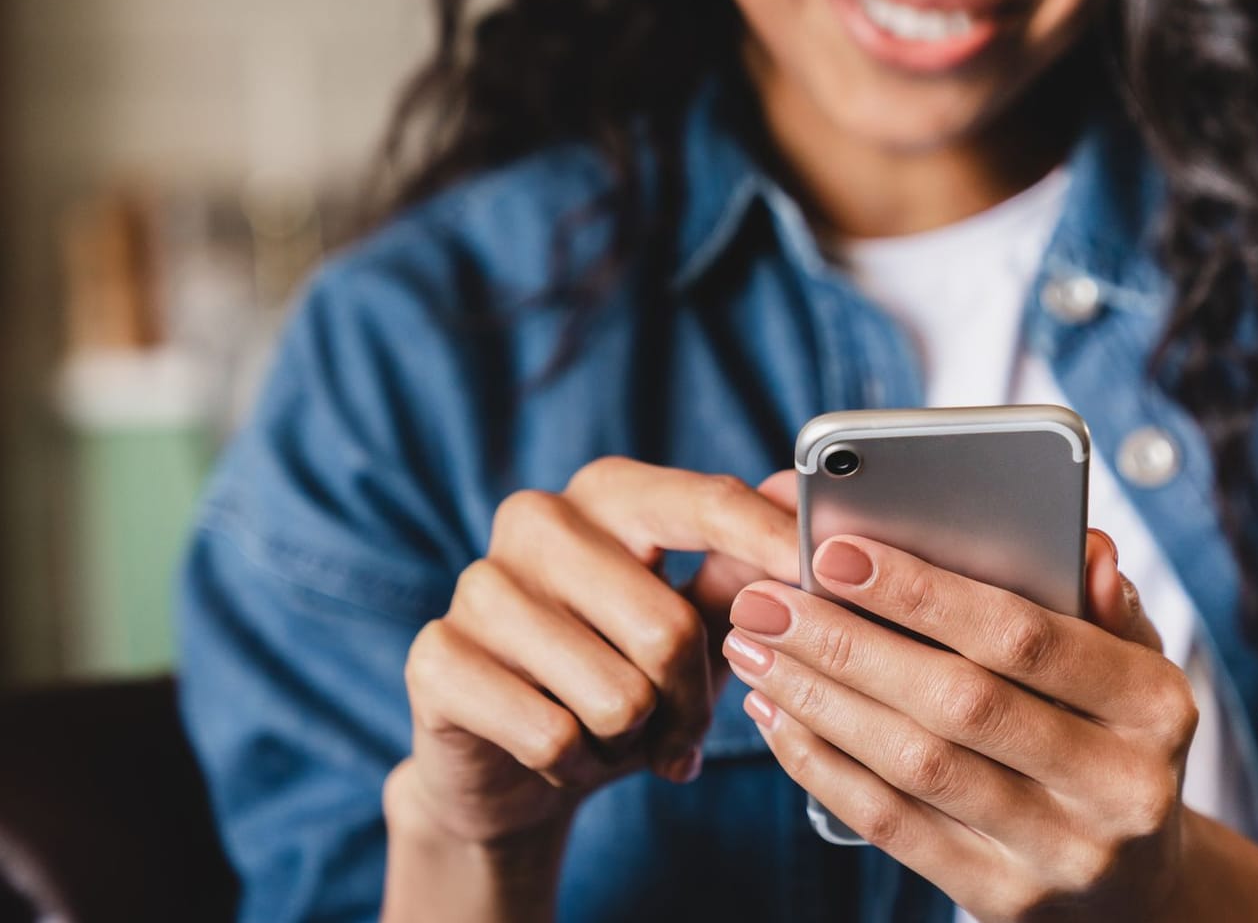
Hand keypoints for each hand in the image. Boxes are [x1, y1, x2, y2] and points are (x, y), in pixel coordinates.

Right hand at [388, 460, 797, 846]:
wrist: (508, 765)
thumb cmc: (618, 676)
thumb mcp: (693, 624)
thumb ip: (744, 568)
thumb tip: (801, 498)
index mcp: (609, 493)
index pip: (705, 503)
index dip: (769, 543)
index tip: (820, 575)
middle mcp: (537, 520)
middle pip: (669, 628)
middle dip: (692, 703)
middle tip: (681, 731)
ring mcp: (478, 585)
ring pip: (616, 695)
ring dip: (632, 741)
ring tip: (613, 735)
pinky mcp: (436, 658)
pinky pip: (552, 736)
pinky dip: (576, 766)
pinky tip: (562, 755)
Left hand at [722, 530, 1199, 921]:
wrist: (1138, 889)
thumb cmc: (1115, 740)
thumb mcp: (1135, 667)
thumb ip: (1102, 604)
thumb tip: (1084, 546)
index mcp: (1155, 706)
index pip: (1027, 637)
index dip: (925, 594)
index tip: (836, 552)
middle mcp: (1119, 785)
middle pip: (959, 703)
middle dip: (848, 644)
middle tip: (766, 602)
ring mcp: (1060, 853)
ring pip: (916, 767)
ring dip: (820, 702)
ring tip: (756, 652)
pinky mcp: (1002, 900)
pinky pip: (894, 826)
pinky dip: (824, 767)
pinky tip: (780, 718)